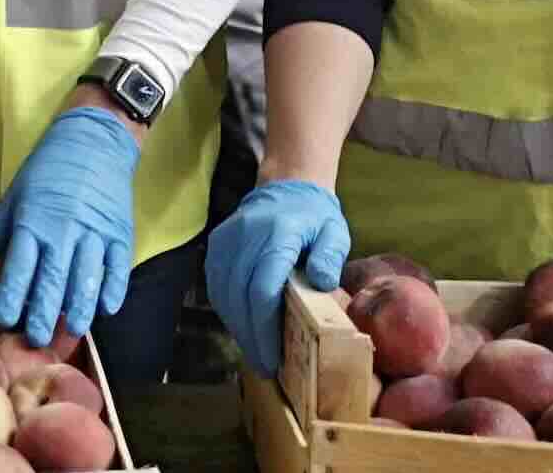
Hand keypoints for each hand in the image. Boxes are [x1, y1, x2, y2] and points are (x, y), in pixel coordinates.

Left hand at [0, 107, 139, 345]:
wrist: (93, 141)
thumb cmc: (47, 171)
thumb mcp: (13, 198)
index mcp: (33, 221)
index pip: (20, 266)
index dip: (13, 295)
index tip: (6, 320)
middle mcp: (63, 229)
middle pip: (53, 278)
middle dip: (44, 311)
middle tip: (38, 340)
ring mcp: (94, 231)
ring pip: (86, 276)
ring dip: (80, 306)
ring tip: (73, 330)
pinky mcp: (119, 231)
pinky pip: (117, 265)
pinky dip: (113, 287)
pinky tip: (107, 308)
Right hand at [203, 179, 349, 374]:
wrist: (287, 186)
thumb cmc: (315, 217)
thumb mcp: (335, 233)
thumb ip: (329, 257)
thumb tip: (322, 283)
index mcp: (278, 234)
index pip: (263, 289)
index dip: (265, 328)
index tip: (274, 357)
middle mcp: (246, 236)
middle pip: (239, 297)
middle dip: (251, 336)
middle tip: (265, 366)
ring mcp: (226, 240)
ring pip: (223, 293)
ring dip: (237, 327)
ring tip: (255, 352)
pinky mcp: (216, 245)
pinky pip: (216, 285)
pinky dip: (228, 310)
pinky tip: (243, 327)